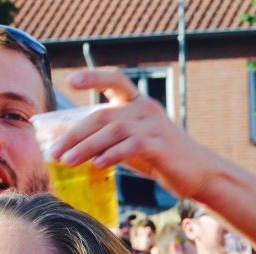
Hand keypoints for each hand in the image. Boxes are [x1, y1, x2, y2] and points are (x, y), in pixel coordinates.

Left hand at [49, 69, 209, 197]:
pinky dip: (111, 155)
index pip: (116, 79)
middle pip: (103, 114)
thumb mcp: (132, 144)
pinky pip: (131, 146)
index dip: (93, 77)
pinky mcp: (162, 146)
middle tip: (55, 151)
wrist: (199, 174)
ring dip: (86, 146)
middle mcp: (146, 109)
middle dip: (75, 133)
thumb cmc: (163, 159)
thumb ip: (107, 138)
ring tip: (68, 161)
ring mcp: (155, 126)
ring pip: (113, 130)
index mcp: (139, 103)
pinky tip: (97, 165)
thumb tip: (68, 141)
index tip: (71, 82)